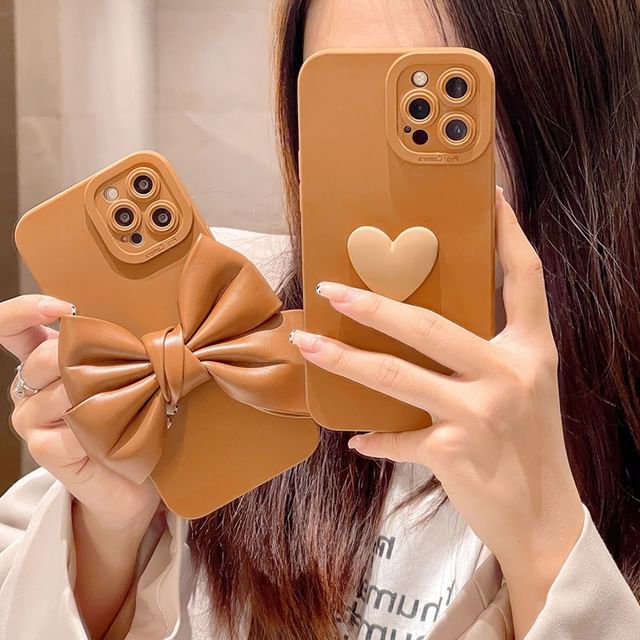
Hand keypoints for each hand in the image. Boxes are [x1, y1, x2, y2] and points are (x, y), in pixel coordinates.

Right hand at [2, 295, 160, 531]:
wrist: (134, 478)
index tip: (62, 307)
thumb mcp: (125, 373)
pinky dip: (101, 430)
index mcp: (43, 362)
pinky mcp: (42, 449)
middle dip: (91, 361)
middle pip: (44, 356)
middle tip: (131, 372)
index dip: (25, 309)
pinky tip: (115, 437)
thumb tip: (135, 316)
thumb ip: (113, 347)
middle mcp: (29, 388)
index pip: (11, 327)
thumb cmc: (134, 416)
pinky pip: (71, 429)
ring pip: (61, 391)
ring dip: (104, 396)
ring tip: (130, 406)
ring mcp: (30, 420)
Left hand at [290, 189, 583, 614]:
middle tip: (332, 290)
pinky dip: (374, 437)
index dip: (508, 235)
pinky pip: (397, 437)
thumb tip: (421, 333)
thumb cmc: (528, 446)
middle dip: (374, 306)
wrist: (543, 517)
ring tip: (308, 346)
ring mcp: (481, 413)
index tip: (490, 196)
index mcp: (532, 351)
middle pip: (431, 326)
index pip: (525, 280)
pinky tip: (355, 436)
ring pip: (396, 376)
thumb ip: (487, 358)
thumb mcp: (523, 390)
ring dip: (344, 361)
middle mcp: (510, 375)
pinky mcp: (454, 452)